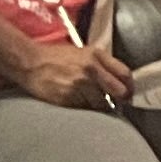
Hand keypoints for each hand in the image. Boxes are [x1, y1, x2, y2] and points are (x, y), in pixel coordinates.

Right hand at [0, 20, 131, 109]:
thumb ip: (102, 63)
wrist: (30, 63)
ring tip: (88, 99)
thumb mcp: (82, 52)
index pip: (125, 74)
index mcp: (96, 56)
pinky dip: (84, 108)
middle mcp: (91, 70)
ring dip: (99, 105)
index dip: (130, 86)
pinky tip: (76, 101)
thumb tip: (120, 80)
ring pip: (102, 104)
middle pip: (119, 92)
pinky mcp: (69, 99)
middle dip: (120, 99)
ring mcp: (80, 85)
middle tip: (115, 102)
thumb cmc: (56, 57)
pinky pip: (85, 109)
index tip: (129, 93)